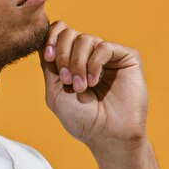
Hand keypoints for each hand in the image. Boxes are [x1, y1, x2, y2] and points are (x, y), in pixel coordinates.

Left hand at [39, 21, 147, 150]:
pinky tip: (94, 82)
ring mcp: (107, 55)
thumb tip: (42, 40)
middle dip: (62, 55)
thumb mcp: (54, 91)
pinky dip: (94, 64)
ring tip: (81, 87)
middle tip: (66, 80)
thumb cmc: (81, 119)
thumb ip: (48, 66)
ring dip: (77, 64)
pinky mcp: (126, 57)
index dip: (50, 38)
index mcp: (71, 60)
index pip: (58, 33)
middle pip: (68, 33)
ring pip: (85, 39)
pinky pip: (104, 47)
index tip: (49, 58)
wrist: (106, 135)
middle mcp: (88, 55)